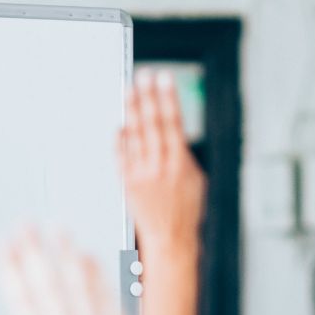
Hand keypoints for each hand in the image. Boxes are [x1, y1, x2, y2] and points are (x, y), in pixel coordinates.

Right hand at [0, 226, 132, 314]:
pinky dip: (99, 279)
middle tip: (25, 224)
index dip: (10, 270)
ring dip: (65, 256)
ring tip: (57, 229)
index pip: (20, 302)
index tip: (3, 245)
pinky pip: (109, 303)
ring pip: (77, 289)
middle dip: (33, 253)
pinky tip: (90, 257)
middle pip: (45, 288)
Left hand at [117, 70, 205, 257]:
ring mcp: (141, 174)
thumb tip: (175, 133)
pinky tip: (118, 123)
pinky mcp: (127, 183)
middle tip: (143, 75)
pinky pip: (121, 155)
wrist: (170, 239)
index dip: (168, 97)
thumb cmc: (185, 211)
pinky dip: (120, 138)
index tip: (164, 78)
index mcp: (180, 163)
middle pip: (152, 123)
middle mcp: (160, 166)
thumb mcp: (195, 180)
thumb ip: (184, 155)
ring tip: (129, 89)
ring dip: (132, 109)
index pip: (173, 122)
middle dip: (148, 96)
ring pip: (135, 135)